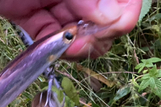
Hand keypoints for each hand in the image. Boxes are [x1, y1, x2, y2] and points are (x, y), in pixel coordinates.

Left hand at [0, 0, 141, 58]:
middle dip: (99, 36)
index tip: (113, 27)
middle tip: (84, 41)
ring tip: (68, 47)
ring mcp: (59, 3)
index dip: (123, 15)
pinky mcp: (36, 18)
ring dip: (78, 47)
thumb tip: (113, 18)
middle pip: (106, 22)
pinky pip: (51, 39)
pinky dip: (54, 47)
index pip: (125, 0)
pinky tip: (52, 46)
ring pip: (80, 36)